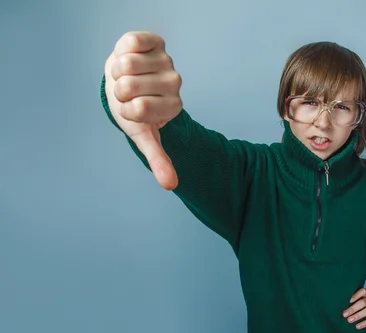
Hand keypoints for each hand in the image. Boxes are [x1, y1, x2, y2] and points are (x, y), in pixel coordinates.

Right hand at [104, 31, 182, 189]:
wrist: (128, 82)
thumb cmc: (134, 110)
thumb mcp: (144, 135)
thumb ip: (158, 159)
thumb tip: (171, 186)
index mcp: (173, 107)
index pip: (137, 109)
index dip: (125, 109)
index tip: (133, 109)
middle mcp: (175, 83)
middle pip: (127, 86)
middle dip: (118, 91)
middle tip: (128, 92)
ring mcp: (166, 60)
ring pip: (125, 64)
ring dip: (117, 70)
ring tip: (127, 76)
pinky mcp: (155, 41)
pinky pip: (130, 43)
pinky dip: (121, 51)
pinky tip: (129, 57)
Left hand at [342, 288, 365, 329]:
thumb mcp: (363, 297)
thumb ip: (355, 299)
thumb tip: (341, 304)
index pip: (362, 291)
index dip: (356, 295)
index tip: (348, 300)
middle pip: (363, 302)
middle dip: (353, 308)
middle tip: (344, 314)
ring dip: (358, 315)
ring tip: (349, 320)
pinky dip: (364, 323)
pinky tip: (357, 326)